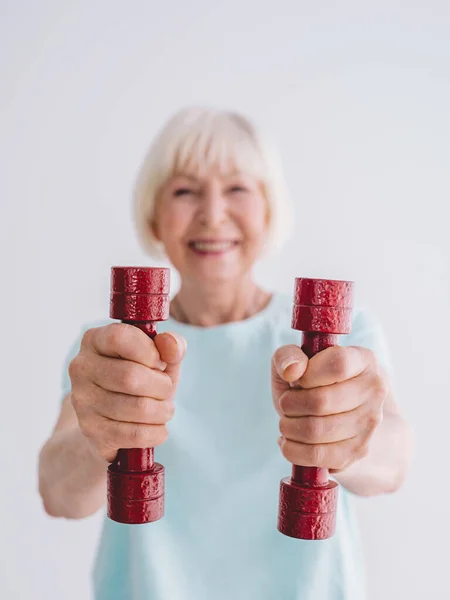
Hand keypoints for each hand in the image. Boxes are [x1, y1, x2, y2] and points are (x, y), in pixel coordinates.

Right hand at [69, 323, 186, 462]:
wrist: (112, 421)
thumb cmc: (140, 381)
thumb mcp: (158, 359)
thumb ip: (170, 346)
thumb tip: (173, 345)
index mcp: (95, 340)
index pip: (119, 338)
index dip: (149, 351)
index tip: (160, 362)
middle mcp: (81, 368)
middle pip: (130, 377)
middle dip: (162, 386)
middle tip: (166, 390)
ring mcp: (82, 401)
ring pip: (138, 408)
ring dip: (163, 411)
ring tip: (163, 409)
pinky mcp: (91, 431)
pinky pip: (135, 434)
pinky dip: (156, 432)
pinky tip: (156, 428)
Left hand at [272, 344, 388, 471]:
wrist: (343, 418)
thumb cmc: (315, 384)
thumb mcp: (297, 362)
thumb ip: (287, 356)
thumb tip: (292, 370)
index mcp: (363, 360)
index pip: (338, 363)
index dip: (308, 374)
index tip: (296, 380)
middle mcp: (374, 391)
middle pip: (321, 401)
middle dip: (290, 404)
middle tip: (285, 403)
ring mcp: (369, 424)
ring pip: (315, 430)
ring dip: (289, 427)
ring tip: (287, 421)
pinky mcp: (357, 451)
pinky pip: (316, 455)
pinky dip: (292, 449)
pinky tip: (289, 440)